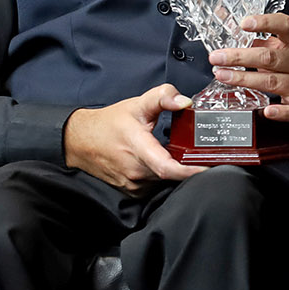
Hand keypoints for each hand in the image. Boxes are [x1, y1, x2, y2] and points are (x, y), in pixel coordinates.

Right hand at [63, 84, 204, 193]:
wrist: (80, 141)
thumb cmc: (108, 124)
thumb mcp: (137, 105)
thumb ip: (162, 97)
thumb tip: (184, 101)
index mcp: (138, 148)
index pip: (167, 167)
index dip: (189, 171)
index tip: (208, 168)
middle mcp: (136, 171)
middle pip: (172, 174)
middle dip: (188, 166)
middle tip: (200, 154)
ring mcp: (133, 184)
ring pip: (164, 181)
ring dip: (174, 171)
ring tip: (177, 156)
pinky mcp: (132, 191)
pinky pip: (155, 186)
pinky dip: (162, 176)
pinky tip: (161, 163)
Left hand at [208, 14, 288, 140]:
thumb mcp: (287, 50)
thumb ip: (262, 40)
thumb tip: (229, 25)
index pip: (286, 26)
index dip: (265, 23)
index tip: (244, 23)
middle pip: (269, 57)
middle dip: (240, 57)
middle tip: (217, 57)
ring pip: (272, 82)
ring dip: (244, 79)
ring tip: (222, 76)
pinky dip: (279, 112)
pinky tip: (266, 110)